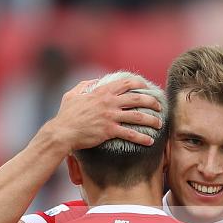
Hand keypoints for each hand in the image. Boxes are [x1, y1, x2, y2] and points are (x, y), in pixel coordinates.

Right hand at [42, 77, 162, 152]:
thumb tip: (95, 81)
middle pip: (137, 98)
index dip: (140, 83)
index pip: (126, 83)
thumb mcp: (73, 95)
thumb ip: (85, 85)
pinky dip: (142, 138)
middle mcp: (108, 102)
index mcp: (102, 92)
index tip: (148, 87)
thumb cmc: (66, 115)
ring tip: (159, 124)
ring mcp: (110, 116)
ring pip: (138, 116)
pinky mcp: (109, 131)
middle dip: (152, 101)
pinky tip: (150, 141)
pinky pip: (131, 134)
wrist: (62, 132)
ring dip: (152, 120)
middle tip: (160, 107)